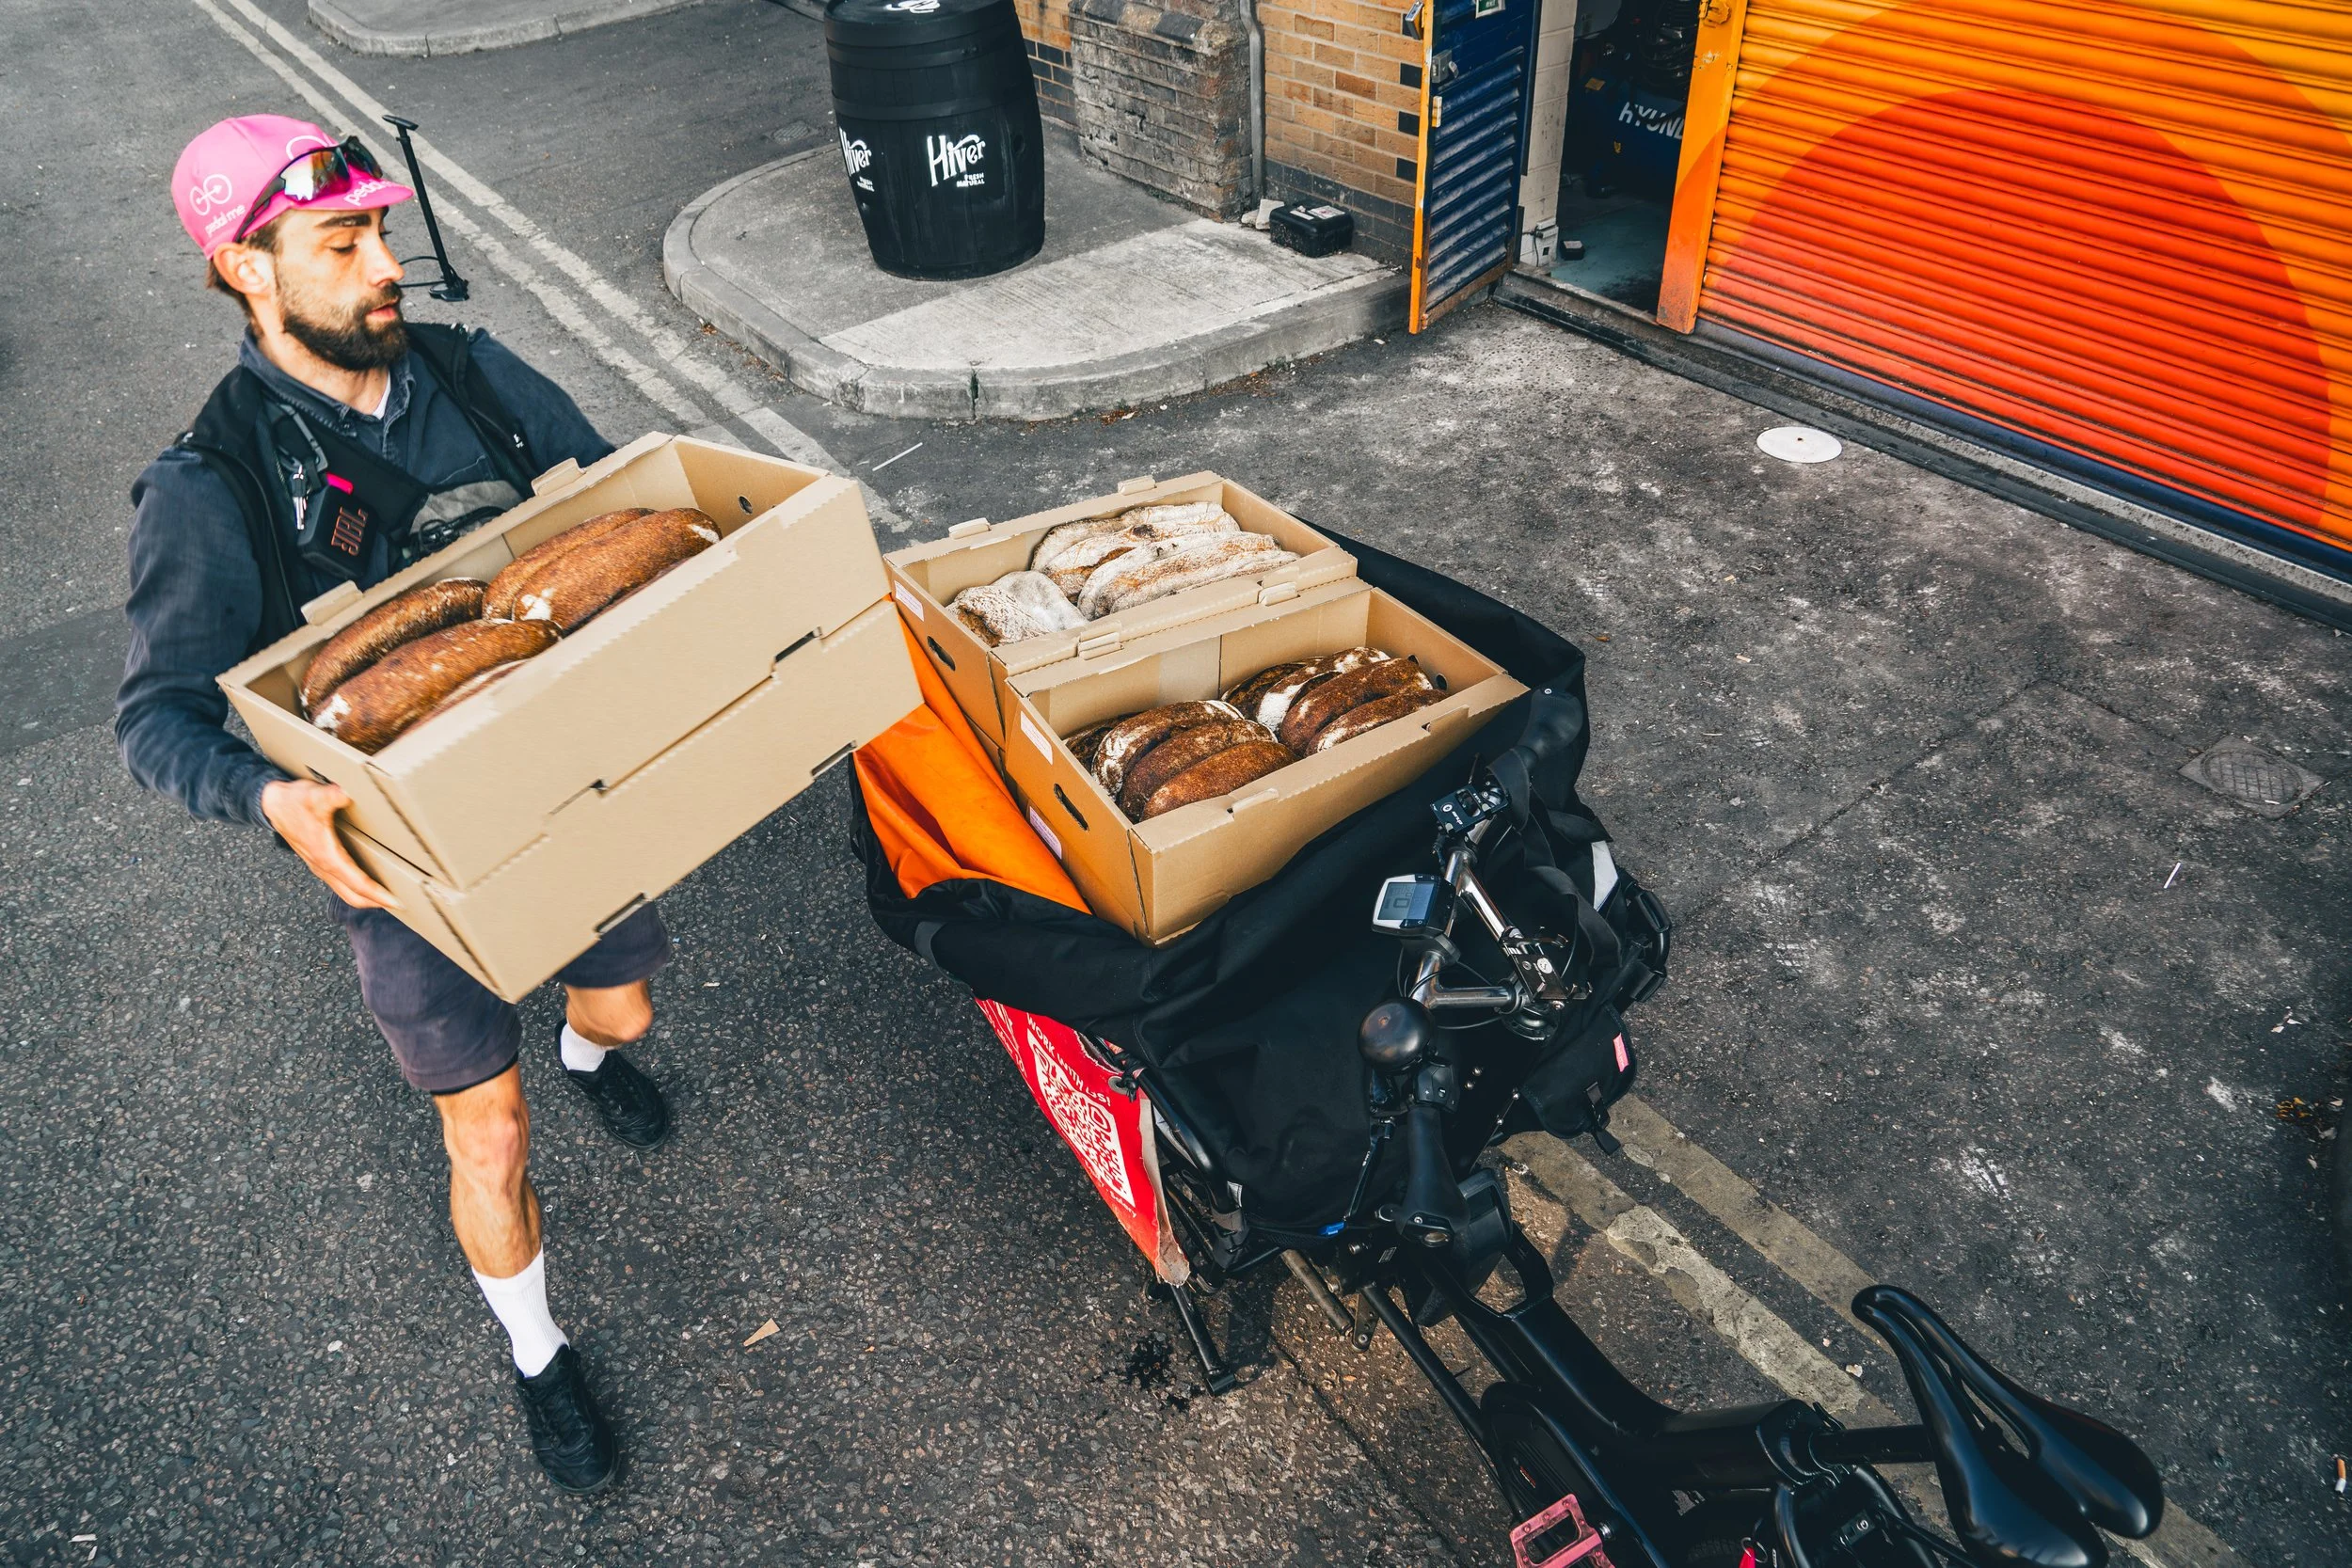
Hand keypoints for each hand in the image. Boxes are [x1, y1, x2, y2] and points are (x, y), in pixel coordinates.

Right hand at [260, 779, 399, 910]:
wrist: (272, 805)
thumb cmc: (294, 802)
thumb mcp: (313, 795)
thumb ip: (330, 795)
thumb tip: (344, 793)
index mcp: (327, 856)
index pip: (357, 884)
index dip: (378, 895)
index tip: (397, 902)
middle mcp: (323, 866)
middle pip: (352, 896)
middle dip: (376, 903)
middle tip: (400, 904)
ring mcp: (320, 866)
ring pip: (345, 892)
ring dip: (366, 897)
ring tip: (388, 896)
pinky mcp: (318, 862)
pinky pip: (340, 883)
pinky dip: (356, 888)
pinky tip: (367, 880)